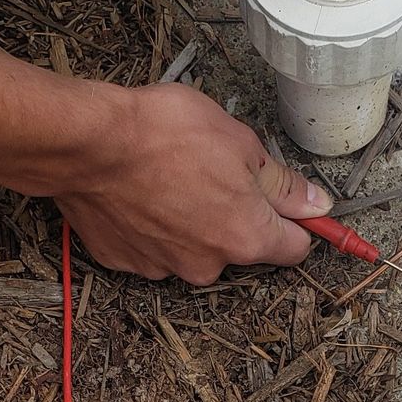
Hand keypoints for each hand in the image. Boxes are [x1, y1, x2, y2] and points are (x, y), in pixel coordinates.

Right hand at [56, 84, 333, 284]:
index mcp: (246, 237)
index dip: (296, 221)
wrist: (87, 144)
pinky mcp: (125, 261)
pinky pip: (151, 246)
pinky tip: (140, 192)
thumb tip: (315, 204)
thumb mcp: (240, 143)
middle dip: (234, 215)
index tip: (291, 205)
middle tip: (214, 171)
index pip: (295, 248)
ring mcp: (162, 267)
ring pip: (193, 247)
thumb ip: (281, 183)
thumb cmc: (162, 134)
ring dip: (190, 220)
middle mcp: (208, 265)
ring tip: (169, 177)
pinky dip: (151, 224)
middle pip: (240, 246)